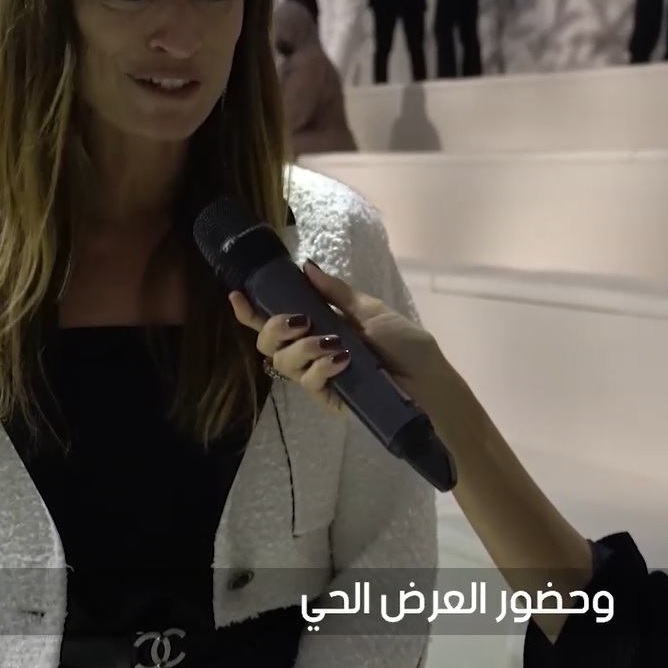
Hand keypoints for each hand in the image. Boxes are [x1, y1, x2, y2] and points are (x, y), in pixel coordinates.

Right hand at [230, 261, 458, 420]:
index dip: (253, 311)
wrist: (429, 381)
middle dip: (274, 327)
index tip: (238, 295)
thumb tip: (306, 268)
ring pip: (283, 363)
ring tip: (333, 344)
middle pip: (269, 344)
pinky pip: (307, 383)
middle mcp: (313, 351)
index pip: (278, 320)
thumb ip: (336, 294)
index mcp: (321, 327)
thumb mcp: (371, 310)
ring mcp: (319, 376)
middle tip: (299, 321)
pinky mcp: (329, 399)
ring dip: (302, 348)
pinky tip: (341, 359)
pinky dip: (320, 367)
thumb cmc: (406, 344)